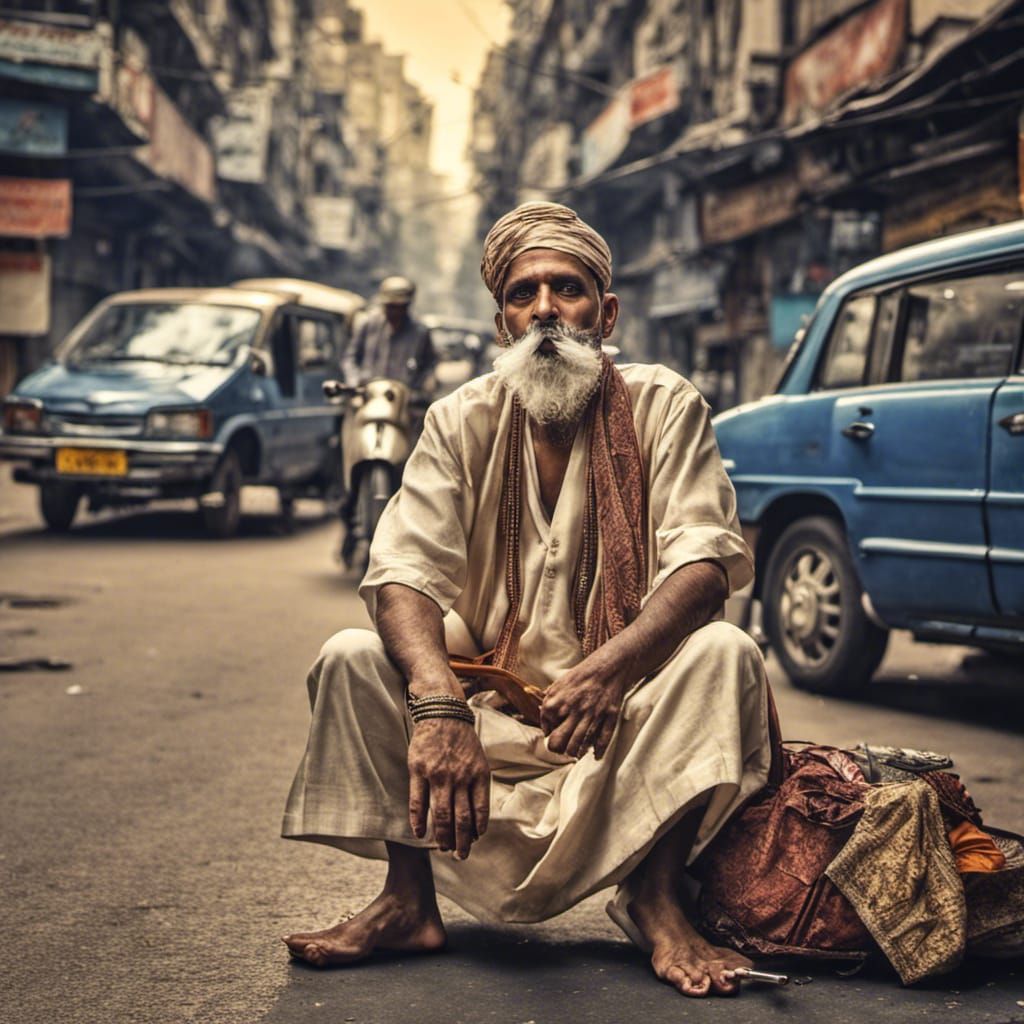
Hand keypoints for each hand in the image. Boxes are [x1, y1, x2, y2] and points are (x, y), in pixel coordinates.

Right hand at [407, 717, 490, 859]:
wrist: (442, 712)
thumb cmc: (461, 740)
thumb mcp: (478, 760)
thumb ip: (477, 785)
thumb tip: (476, 817)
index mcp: (478, 774)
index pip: (480, 811)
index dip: (477, 831)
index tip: (474, 841)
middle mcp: (460, 777)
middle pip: (461, 819)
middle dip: (461, 842)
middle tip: (460, 856)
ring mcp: (438, 774)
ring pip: (441, 814)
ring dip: (442, 836)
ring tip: (442, 848)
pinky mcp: (419, 771)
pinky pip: (418, 802)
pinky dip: (418, 821)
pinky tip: (420, 833)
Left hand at [540, 657, 626, 760]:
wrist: (608, 666)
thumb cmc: (582, 674)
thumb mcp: (560, 683)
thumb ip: (550, 698)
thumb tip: (543, 713)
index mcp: (558, 702)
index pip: (547, 729)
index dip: (549, 733)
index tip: (553, 734)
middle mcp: (573, 710)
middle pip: (560, 742)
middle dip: (558, 749)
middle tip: (561, 750)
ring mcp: (592, 715)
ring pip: (579, 744)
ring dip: (575, 752)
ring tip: (575, 753)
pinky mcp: (609, 716)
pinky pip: (602, 740)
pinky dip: (598, 751)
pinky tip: (595, 755)